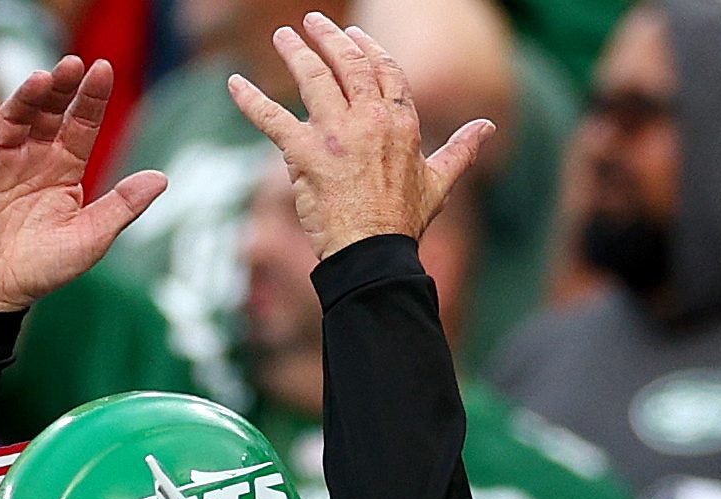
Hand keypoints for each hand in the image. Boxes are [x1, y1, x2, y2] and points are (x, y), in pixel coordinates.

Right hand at [0, 57, 167, 314]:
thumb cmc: (43, 269)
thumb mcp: (90, 238)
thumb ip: (122, 206)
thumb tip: (162, 178)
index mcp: (64, 168)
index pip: (81, 123)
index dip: (92, 98)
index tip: (104, 69)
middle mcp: (32, 158)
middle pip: (47, 113)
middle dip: (59, 88)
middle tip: (71, 63)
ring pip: (12, 121)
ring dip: (24, 99)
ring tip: (39, 80)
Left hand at [227, 14, 492, 258]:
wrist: (375, 254)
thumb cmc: (404, 222)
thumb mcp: (440, 181)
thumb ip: (462, 149)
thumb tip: (487, 128)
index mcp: (401, 122)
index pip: (384, 70)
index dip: (367, 48)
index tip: (352, 35)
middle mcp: (369, 119)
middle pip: (348, 64)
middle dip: (328, 38)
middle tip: (311, 22)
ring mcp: (336, 134)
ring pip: (313, 79)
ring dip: (295, 53)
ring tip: (283, 37)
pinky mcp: (305, 154)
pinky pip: (272, 119)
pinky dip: (250, 100)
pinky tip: (233, 84)